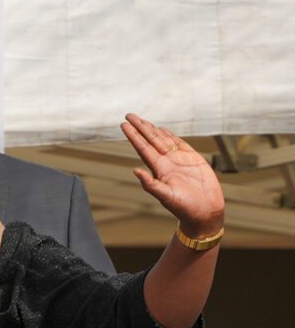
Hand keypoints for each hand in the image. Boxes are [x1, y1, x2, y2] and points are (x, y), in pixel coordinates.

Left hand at [122, 113, 223, 237]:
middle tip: (129, 115)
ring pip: (163, 140)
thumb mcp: (166, 196)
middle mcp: (167, 163)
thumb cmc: (184, 208)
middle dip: (140, 128)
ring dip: (153, 130)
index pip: (143, 148)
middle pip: (151, 140)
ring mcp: (180, 160)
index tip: (123, 125)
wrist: (204, 212)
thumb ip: (151, 184)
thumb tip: (134, 170)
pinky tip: (163, 130)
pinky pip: (180, 144)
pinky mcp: (193, 160)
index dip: (133, 136)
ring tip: (142, 120)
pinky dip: (171, 136)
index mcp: (159, 169)